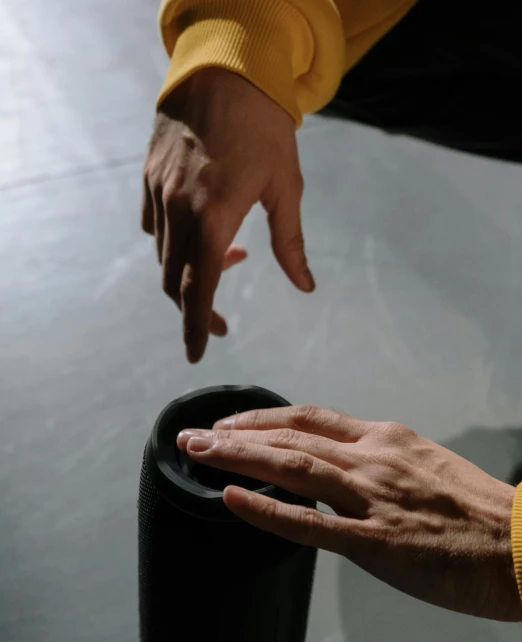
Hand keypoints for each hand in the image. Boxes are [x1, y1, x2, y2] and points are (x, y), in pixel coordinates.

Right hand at [141, 68, 313, 362]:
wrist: (224, 69)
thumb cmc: (263, 128)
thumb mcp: (285, 186)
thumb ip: (291, 243)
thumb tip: (305, 286)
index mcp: (213, 218)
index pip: (198, 289)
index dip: (196, 327)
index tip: (197, 355)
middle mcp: (177, 211)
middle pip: (174, 281)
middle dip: (194, 307)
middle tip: (222, 318)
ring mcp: (157, 194)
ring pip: (163, 256)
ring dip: (190, 271)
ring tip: (231, 255)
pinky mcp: (148, 179)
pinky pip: (152, 228)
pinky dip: (173, 243)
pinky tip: (199, 230)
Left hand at [177, 406, 520, 620]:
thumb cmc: (476, 510)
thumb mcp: (424, 463)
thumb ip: (376, 460)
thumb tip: (334, 465)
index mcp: (385, 439)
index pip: (309, 418)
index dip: (262, 418)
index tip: (229, 423)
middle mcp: (373, 459)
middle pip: (290, 436)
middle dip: (235, 434)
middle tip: (193, 436)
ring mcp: (373, 499)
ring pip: (292, 468)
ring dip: (238, 458)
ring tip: (198, 453)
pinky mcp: (378, 542)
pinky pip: (311, 524)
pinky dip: (267, 510)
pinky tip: (232, 499)